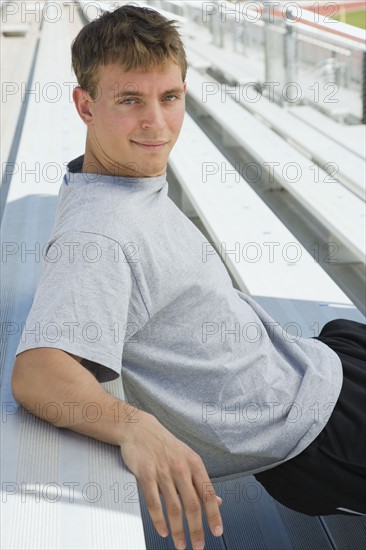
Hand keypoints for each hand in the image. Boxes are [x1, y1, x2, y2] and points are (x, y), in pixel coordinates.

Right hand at [119, 410, 222, 549]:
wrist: (139, 428)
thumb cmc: (165, 444)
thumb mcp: (188, 458)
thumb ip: (201, 482)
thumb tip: (218, 502)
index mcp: (194, 463)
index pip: (207, 493)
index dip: (214, 515)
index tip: (217, 531)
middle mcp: (180, 467)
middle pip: (192, 504)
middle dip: (196, 529)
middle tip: (198, 546)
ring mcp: (163, 471)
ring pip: (173, 507)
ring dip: (178, 530)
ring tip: (180, 544)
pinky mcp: (145, 474)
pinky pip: (154, 503)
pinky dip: (159, 520)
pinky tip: (163, 530)